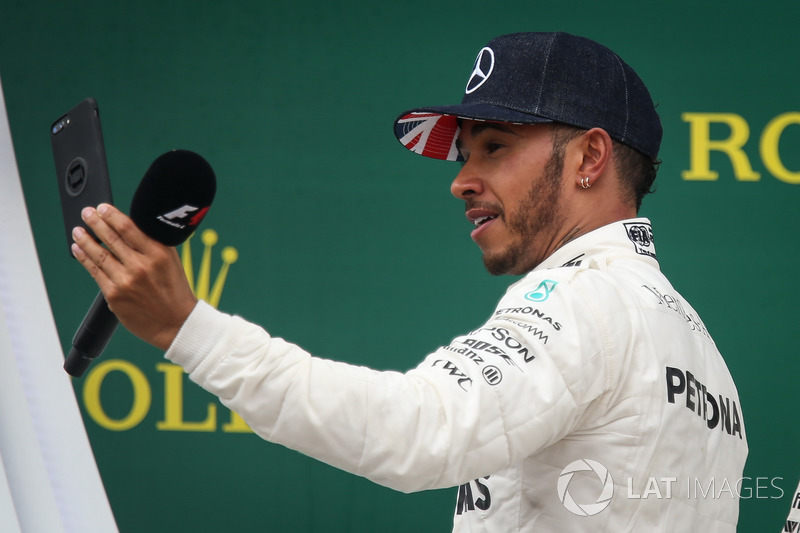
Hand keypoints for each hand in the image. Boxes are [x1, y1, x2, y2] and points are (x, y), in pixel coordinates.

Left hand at [71, 203, 197, 349]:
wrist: (176, 324)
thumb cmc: (174, 291)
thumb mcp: (171, 262)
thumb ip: (152, 244)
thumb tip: (127, 226)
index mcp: (158, 254)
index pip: (128, 228)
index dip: (111, 215)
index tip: (102, 208)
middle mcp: (141, 266)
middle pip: (111, 238)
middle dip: (95, 223)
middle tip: (86, 213)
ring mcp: (125, 281)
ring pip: (99, 255)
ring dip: (85, 240)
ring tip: (77, 231)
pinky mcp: (114, 295)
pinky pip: (95, 273)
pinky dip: (85, 259)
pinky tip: (79, 250)